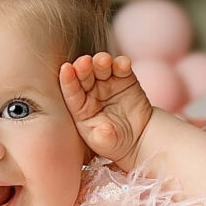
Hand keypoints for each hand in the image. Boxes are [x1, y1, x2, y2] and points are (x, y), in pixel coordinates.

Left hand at [59, 51, 155, 165]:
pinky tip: (123, 64)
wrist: (138, 139)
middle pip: (84, 75)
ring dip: (101, 61)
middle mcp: (91, 92)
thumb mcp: (107, 144)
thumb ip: (103, 137)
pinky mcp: (124, 78)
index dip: (68, 80)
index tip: (66, 69)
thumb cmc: (115, 142)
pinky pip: (121, 68)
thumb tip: (105, 130)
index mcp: (80, 108)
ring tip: (104, 61)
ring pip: (101, 67)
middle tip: (85, 62)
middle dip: (83, 67)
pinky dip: (121, 63)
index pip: (71, 92)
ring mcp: (107, 83)